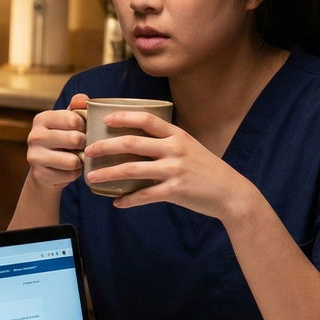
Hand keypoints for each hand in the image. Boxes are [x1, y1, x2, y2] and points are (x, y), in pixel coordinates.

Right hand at [23, 93, 88, 190]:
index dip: (84, 126)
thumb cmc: (62, 141)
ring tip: (75, 158)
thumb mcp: (67, 122)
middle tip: (81, 146)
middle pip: (75, 139)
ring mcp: (34, 156)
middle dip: (84, 145)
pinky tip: (67, 170)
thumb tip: (82, 99)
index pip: (74, 119)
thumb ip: (76, 108)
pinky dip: (74, 174)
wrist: (45, 171)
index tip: (82, 130)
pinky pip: (70, 174)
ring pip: (73, 160)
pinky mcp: (39, 174)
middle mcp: (34, 136)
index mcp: (42, 118)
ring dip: (80, 161)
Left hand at [86, 111, 257, 219]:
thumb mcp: (189, 148)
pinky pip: (144, 195)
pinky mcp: (174, 190)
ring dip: (108, 174)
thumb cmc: (206, 170)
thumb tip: (137, 143)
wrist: (231, 193)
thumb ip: (166, 143)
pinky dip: (128, 200)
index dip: (123, 117)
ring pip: (131, 169)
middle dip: (105, 146)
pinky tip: (116, 202)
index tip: (105, 119)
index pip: (146, 119)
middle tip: (88, 150)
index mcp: (177, 135)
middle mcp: (174, 149)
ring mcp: (174, 169)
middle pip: (131, 143)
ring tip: (91, 178)